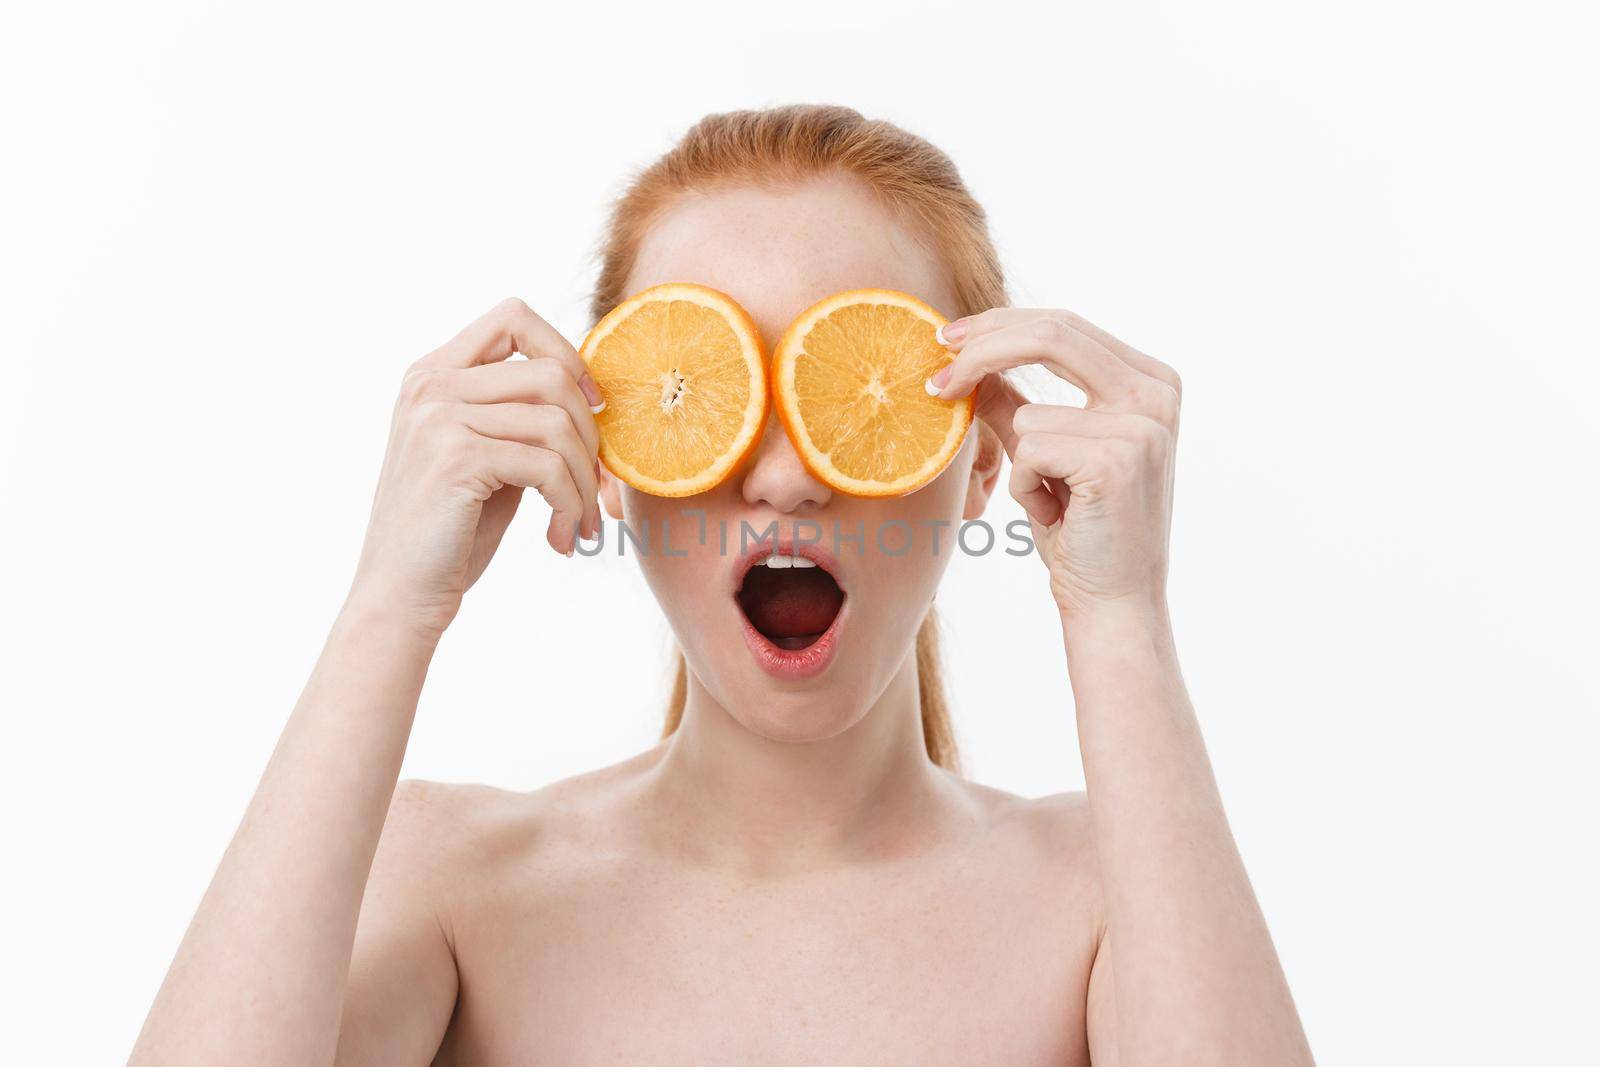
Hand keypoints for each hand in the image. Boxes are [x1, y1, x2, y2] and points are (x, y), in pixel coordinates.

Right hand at [348, 298, 603, 634]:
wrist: (399, 597)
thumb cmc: (450, 533)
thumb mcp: (485, 457)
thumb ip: (519, 416)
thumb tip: (593, 392)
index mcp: (433, 374)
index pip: (514, 318)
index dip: (567, 353)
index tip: (592, 407)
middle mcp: (430, 385)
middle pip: (551, 373)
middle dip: (590, 436)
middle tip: (594, 488)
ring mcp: (438, 418)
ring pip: (558, 423)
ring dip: (585, 482)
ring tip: (579, 523)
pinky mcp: (456, 458)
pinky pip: (548, 466)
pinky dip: (570, 505)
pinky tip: (562, 538)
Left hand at [929, 309, 1180, 618]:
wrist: (1112, 604)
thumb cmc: (1079, 532)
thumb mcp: (1045, 456)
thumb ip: (1016, 406)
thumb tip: (969, 363)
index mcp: (1150, 381)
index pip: (1064, 324)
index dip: (997, 325)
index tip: (945, 340)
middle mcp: (1157, 393)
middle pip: (1051, 334)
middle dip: (980, 352)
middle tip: (934, 380)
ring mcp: (1143, 425)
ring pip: (1030, 415)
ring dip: (1019, 466)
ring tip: (1053, 504)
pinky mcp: (1117, 459)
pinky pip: (1030, 452)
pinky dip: (1025, 490)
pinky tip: (1059, 518)